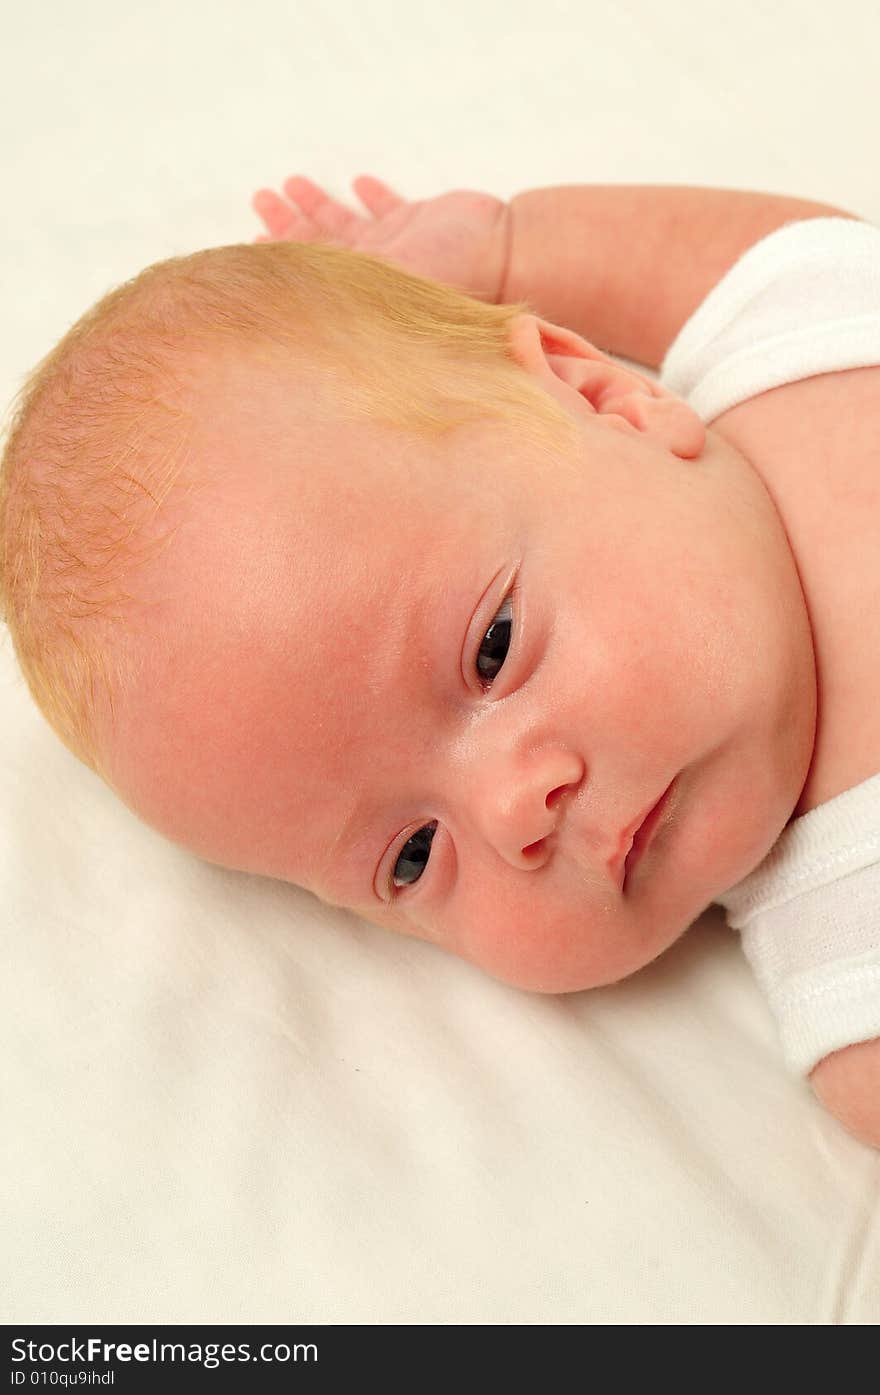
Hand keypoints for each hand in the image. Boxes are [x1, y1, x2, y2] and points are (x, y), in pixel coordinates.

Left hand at [251, 174, 510, 303]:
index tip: (250, 244)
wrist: (506, 253)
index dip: (280, 254)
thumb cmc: (452, 272)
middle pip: (320, 241)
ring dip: (317, 203)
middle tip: (260, 200)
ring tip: (289, 185)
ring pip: (348, 221)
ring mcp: (399, 244)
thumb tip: (292, 286)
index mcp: (364, 283)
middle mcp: (376, 265)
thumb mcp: (391, 276)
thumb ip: (347, 273)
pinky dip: (374, 195)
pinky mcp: (423, 222)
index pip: (311, 268)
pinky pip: (391, 207)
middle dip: (287, 221)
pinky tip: (358, 183)